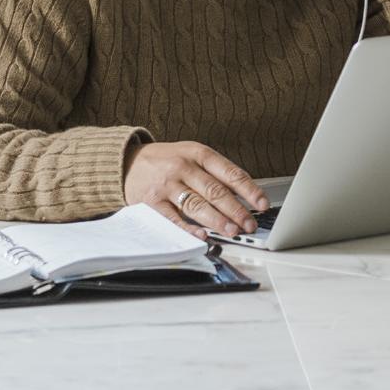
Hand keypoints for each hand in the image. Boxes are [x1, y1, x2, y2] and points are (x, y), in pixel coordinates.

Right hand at [123, 139, 268, 236]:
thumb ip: (214, 173)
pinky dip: (189, 228)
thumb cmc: (167, 161)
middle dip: (236, 210)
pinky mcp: (152, 201)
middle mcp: (183, 167)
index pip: (230, 172)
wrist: (127, 162)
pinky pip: (173, 217)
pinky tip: (202, 235)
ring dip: (217, 221)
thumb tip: (243, 197)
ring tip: (233, 231)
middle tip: (250, 224)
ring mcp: (167, 184)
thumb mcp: (192, 156)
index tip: (262, 204)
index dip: (249, 190)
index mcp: (198, 153)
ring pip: (197, 205)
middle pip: (215, 191)